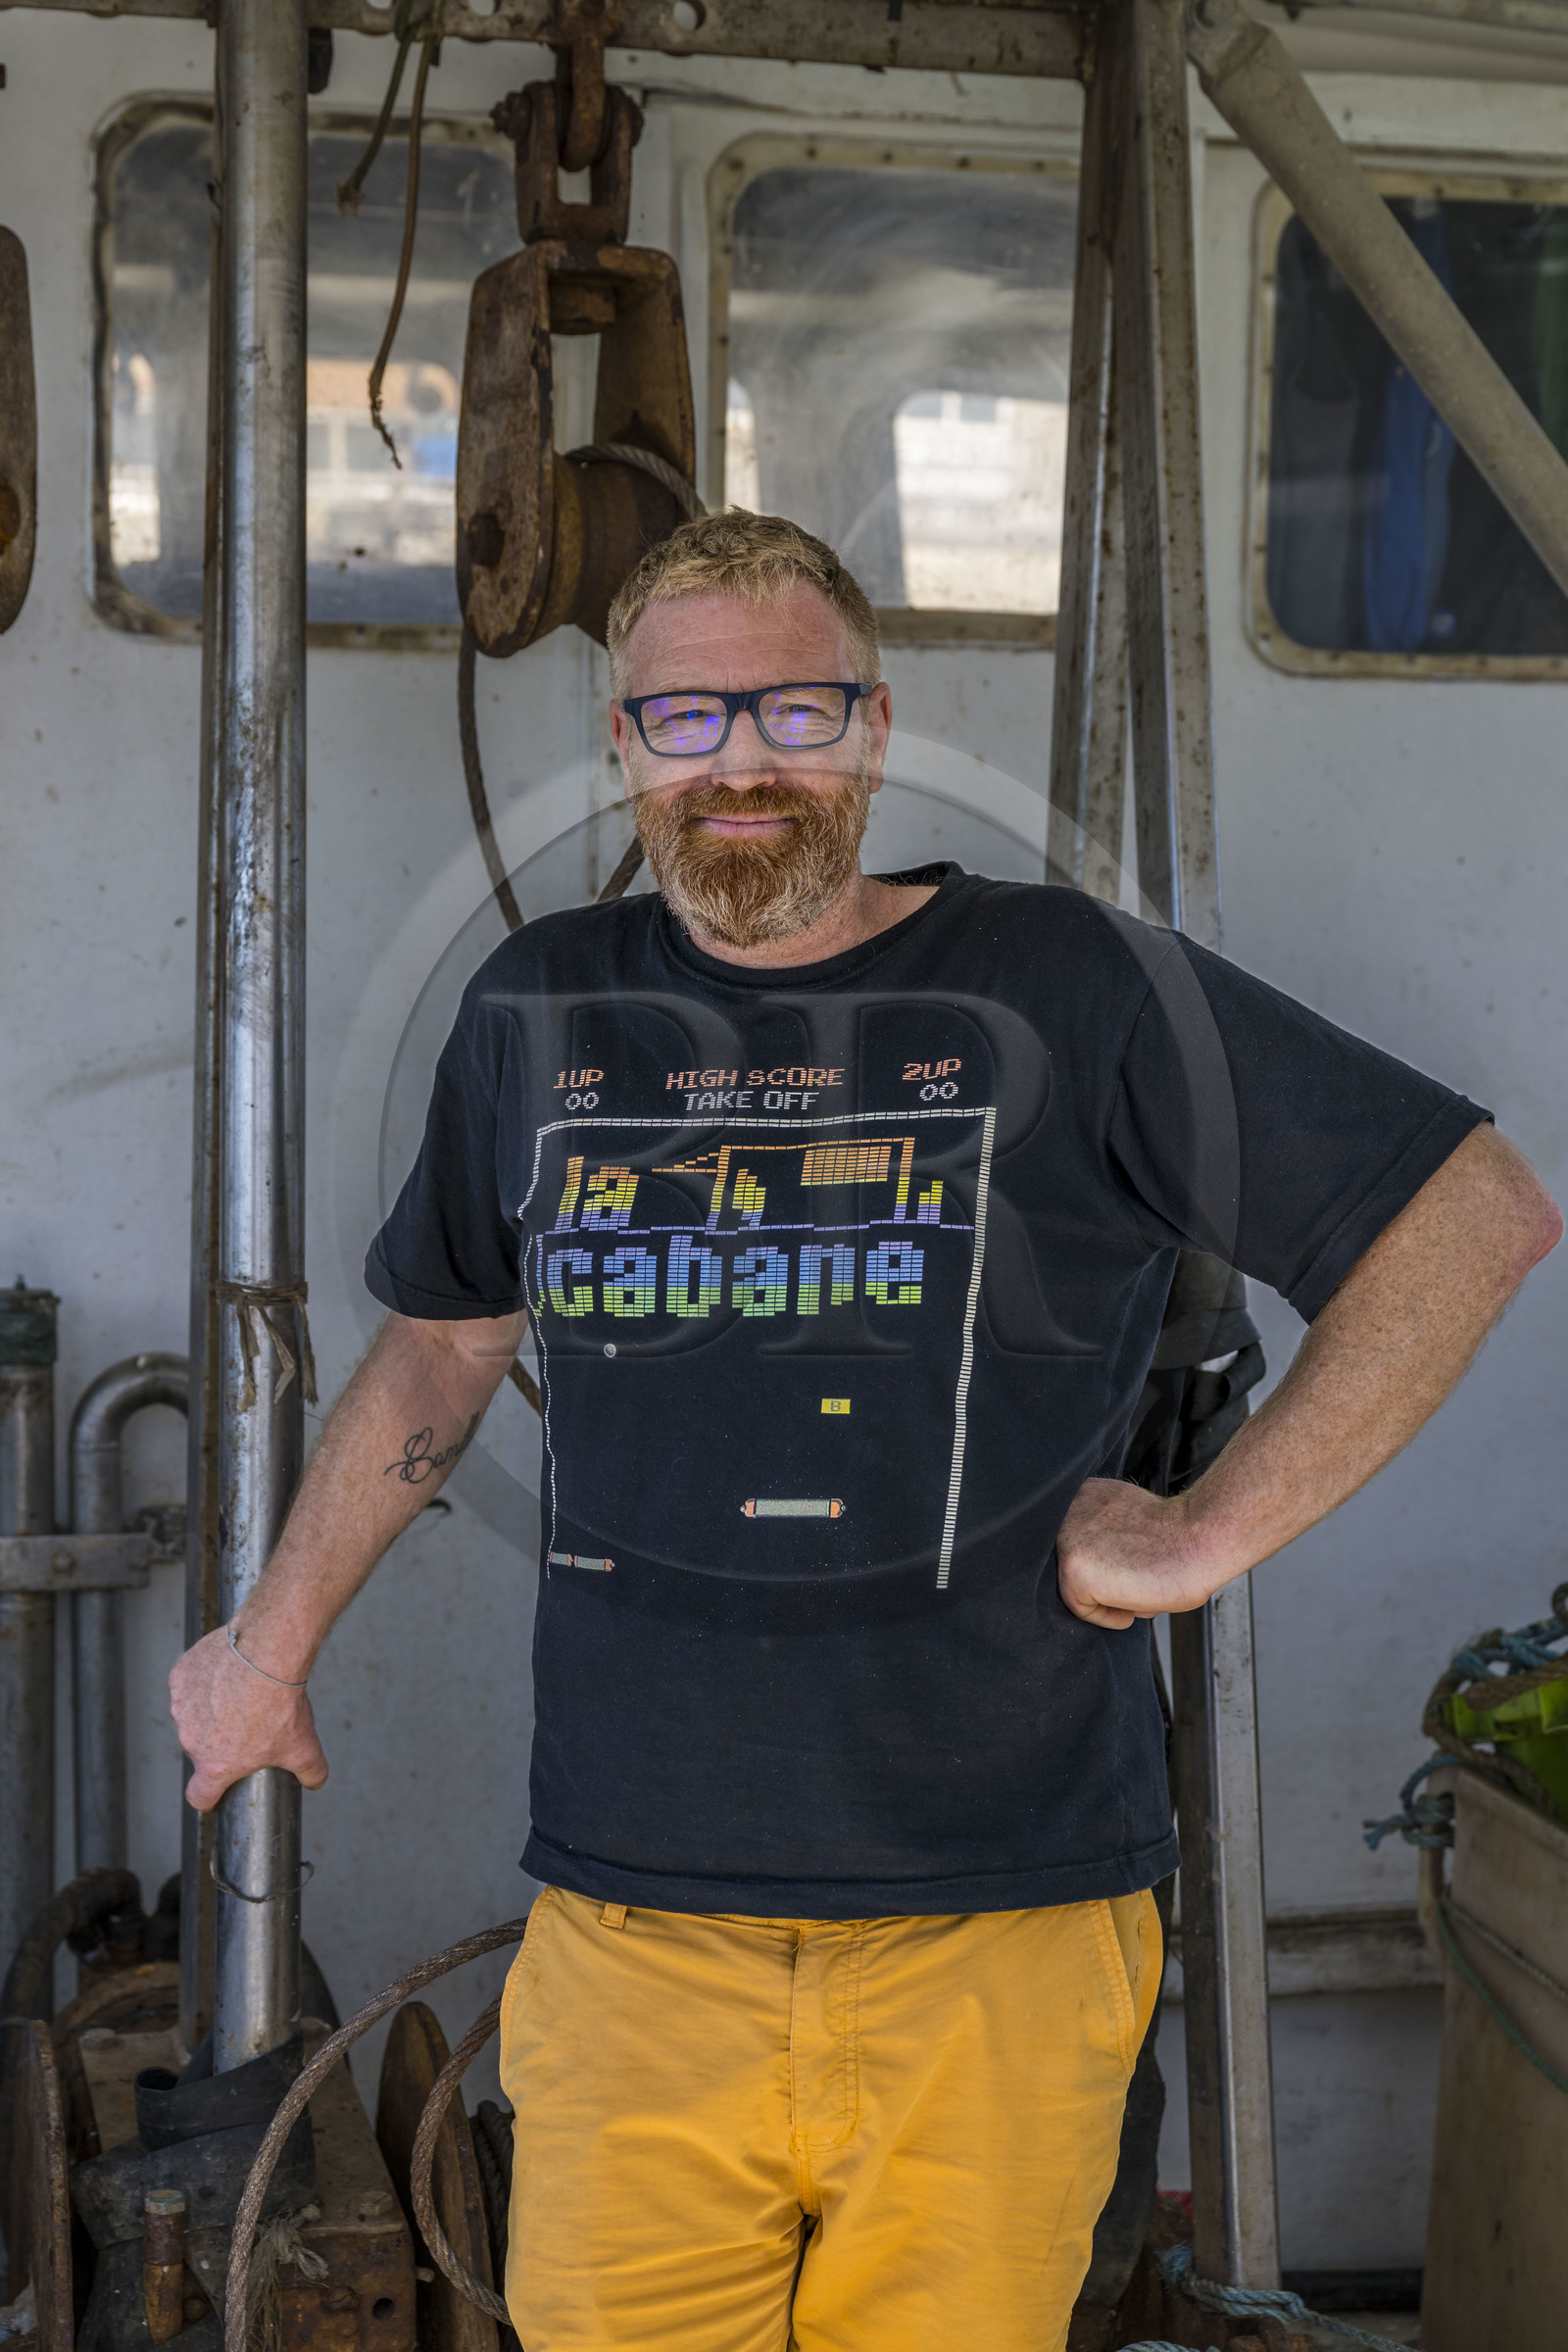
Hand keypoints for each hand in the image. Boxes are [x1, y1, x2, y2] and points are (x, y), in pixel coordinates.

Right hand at [169, 1627, 329, 1811]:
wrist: (268, 1654)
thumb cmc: (281, 1702)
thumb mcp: (305, 1747)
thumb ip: (311, 1772)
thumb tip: (315, 1781)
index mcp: (215, 1765)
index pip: (199, 1796)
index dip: (210, 1796)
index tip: (220, 1786)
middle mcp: (191, 1740)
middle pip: (201, 1750)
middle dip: (219, 1743)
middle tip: (246, 1726)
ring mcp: (182, 1708)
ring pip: (193, 1716)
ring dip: (209, 1711)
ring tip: (239, 1696)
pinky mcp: (180, 1678)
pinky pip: (188, 1685)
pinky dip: (203, 1682)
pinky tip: (226, 1674)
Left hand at [1056, 1477, 1218, 1628]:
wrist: (1200, 1539)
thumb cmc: (1181, 1535)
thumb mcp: (1130, 1519)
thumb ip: (1106, 1532)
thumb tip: (1099, 1559)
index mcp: (1086, 1495)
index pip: (1078, 1541)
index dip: (1105, 1563)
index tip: (1128, 1569)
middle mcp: (1070, 1510)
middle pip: (1075, 1563)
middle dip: (1103, 1579)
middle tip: (1137, 1581)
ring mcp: (1067, 1540)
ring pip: (1075, 1585)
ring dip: (1107, 1597)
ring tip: (1139, 1588)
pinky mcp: (1072, 1571)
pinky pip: (1080, 1609)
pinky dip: (1107, 1617)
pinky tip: (1134, 1603)